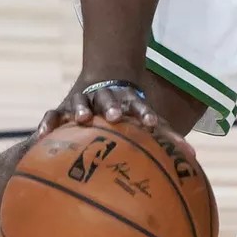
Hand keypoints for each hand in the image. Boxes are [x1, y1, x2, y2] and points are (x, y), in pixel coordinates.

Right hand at [38, 77, 170, 139]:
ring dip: (81, 108)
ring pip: (80, 102)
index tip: (151, 122)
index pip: (139, 105)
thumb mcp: (146, 119)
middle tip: (115, 116)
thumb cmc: (129, 111)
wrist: (103, 77)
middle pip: (109, 99)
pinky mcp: (62, 109)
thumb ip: (167, 137)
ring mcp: (82, 101)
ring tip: (81, 119)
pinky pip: (52, 116)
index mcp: (128, 102)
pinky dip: (47, 124)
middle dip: (112, 106)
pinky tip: (42, 137)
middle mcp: (105, 98)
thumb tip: (194, 158)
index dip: (145, 113)